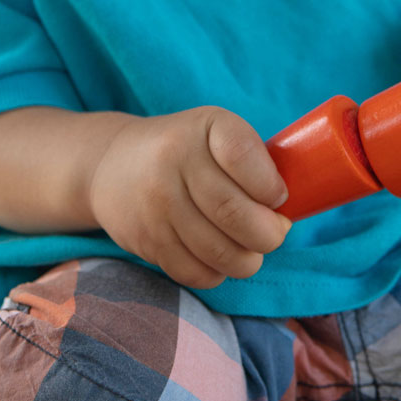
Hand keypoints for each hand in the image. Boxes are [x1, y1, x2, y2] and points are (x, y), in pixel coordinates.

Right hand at [87, 107, 291, 288]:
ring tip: (251, 250)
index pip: (244, 156)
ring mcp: (156, 202)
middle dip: (268, 235)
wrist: (111, 164)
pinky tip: (220, 259)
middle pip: (234, 213)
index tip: (278, 198)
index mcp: (203, 127)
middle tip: (274, 234)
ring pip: (218, 251)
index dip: (271, 186)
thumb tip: (288, 213)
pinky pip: (195, 272)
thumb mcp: (214, 133)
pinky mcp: (145, 239)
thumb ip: (252, 161)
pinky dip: (217, 273)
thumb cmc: (185, 150)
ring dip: (247, 260)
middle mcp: (173, 161)